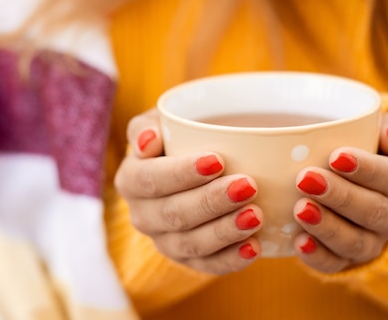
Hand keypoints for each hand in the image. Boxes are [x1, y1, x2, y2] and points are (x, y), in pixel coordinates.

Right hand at [114, 109, 263, 274]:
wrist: (193, 166)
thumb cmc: (177, 137)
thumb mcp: (160, 121)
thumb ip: (147, 127)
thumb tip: (147, 142)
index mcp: (131, 179)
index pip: (151, 179)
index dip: (182, 173)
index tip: (218, 161)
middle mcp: (143, 215)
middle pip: (174, 214)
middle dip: (211, 202)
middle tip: (248, 186)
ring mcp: (165, 242)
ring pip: (191, 244)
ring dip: (225, 231)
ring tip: (256, 215)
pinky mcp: (189, 260)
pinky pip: (208, 266)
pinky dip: (232, 259)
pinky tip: (255, 246)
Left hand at [292, 112, 387, 272]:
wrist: (349, 179)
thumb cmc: (362, 145)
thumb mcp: (379, 128)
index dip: (367, 169)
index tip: (336, 157)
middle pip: (374, 211)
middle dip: (340, 196)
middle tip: (306, 179)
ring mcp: (372, 241)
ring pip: (356, 242)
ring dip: (328, 227)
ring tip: (300, 209)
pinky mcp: (345, 258)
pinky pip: (335, 264)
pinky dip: (317, 256)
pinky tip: (298, 241)